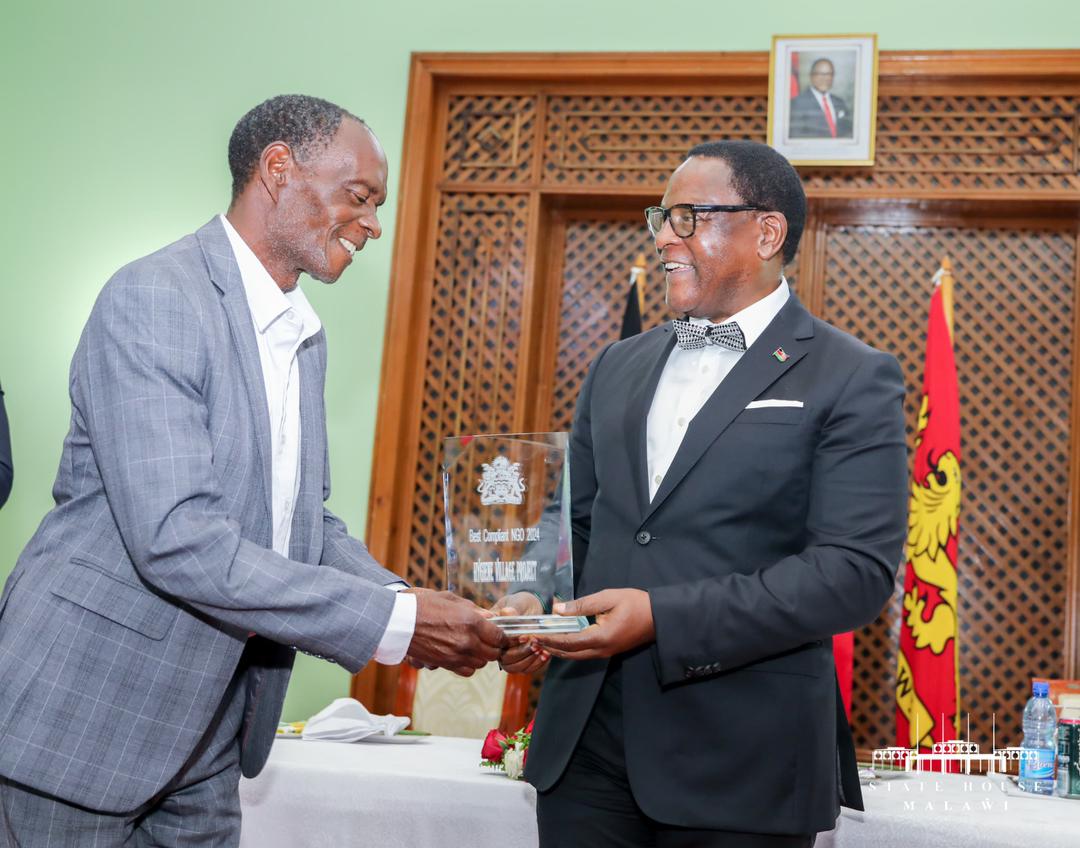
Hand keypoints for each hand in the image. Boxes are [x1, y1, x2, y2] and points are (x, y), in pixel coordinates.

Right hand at [404, 589, 508, 676]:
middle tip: (487, 640)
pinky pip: (466, 671)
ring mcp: (456, 655)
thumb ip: (473, 609)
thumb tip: (490, 616)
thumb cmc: (422, 604)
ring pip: (481, 664)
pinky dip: (468, 665)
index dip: (501, 636)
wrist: (398, 621)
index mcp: (472, 622)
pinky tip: (462, 655)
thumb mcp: (450, 599)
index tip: (498, 633)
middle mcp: (467, 641)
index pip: (499, 637)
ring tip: (473, 646)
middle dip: (493, 647)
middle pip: (493, 654)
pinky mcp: (445, 664)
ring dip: (481, 656)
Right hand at [491, 592, 549, 673]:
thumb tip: (507, 613)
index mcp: (490, 633)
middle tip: (535, 643)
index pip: (494, 644)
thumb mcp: (517, 603)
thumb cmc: (521, 604)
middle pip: (503, 659)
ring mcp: (508, 656)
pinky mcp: (521, 661)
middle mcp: (497, 647)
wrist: (533, 607)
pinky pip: (525, 669)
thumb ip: (512, 609)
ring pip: (513, 668)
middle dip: (521, 653)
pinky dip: (537, 664)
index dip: (509, 642)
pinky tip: (546, 654)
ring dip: (529, 660)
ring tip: (541, 649)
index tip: (524, 636)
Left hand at [532, 589, 654, 660]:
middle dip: (549, 646)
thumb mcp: (608, 598)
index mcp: (600, 638)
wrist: (659, 617)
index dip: (550, 638)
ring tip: (542, 640)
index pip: (568, 642)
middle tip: (532, 639)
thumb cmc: (635, 604)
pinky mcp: (608, 650)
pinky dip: (569, 648)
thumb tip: (558, 609)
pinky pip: (583, 652)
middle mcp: (601, 650)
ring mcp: (605, 652)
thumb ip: (582, 605)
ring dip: (558, 648)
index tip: (534, 634)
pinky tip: (561, 639)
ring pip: (575, 655)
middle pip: (569, 653)